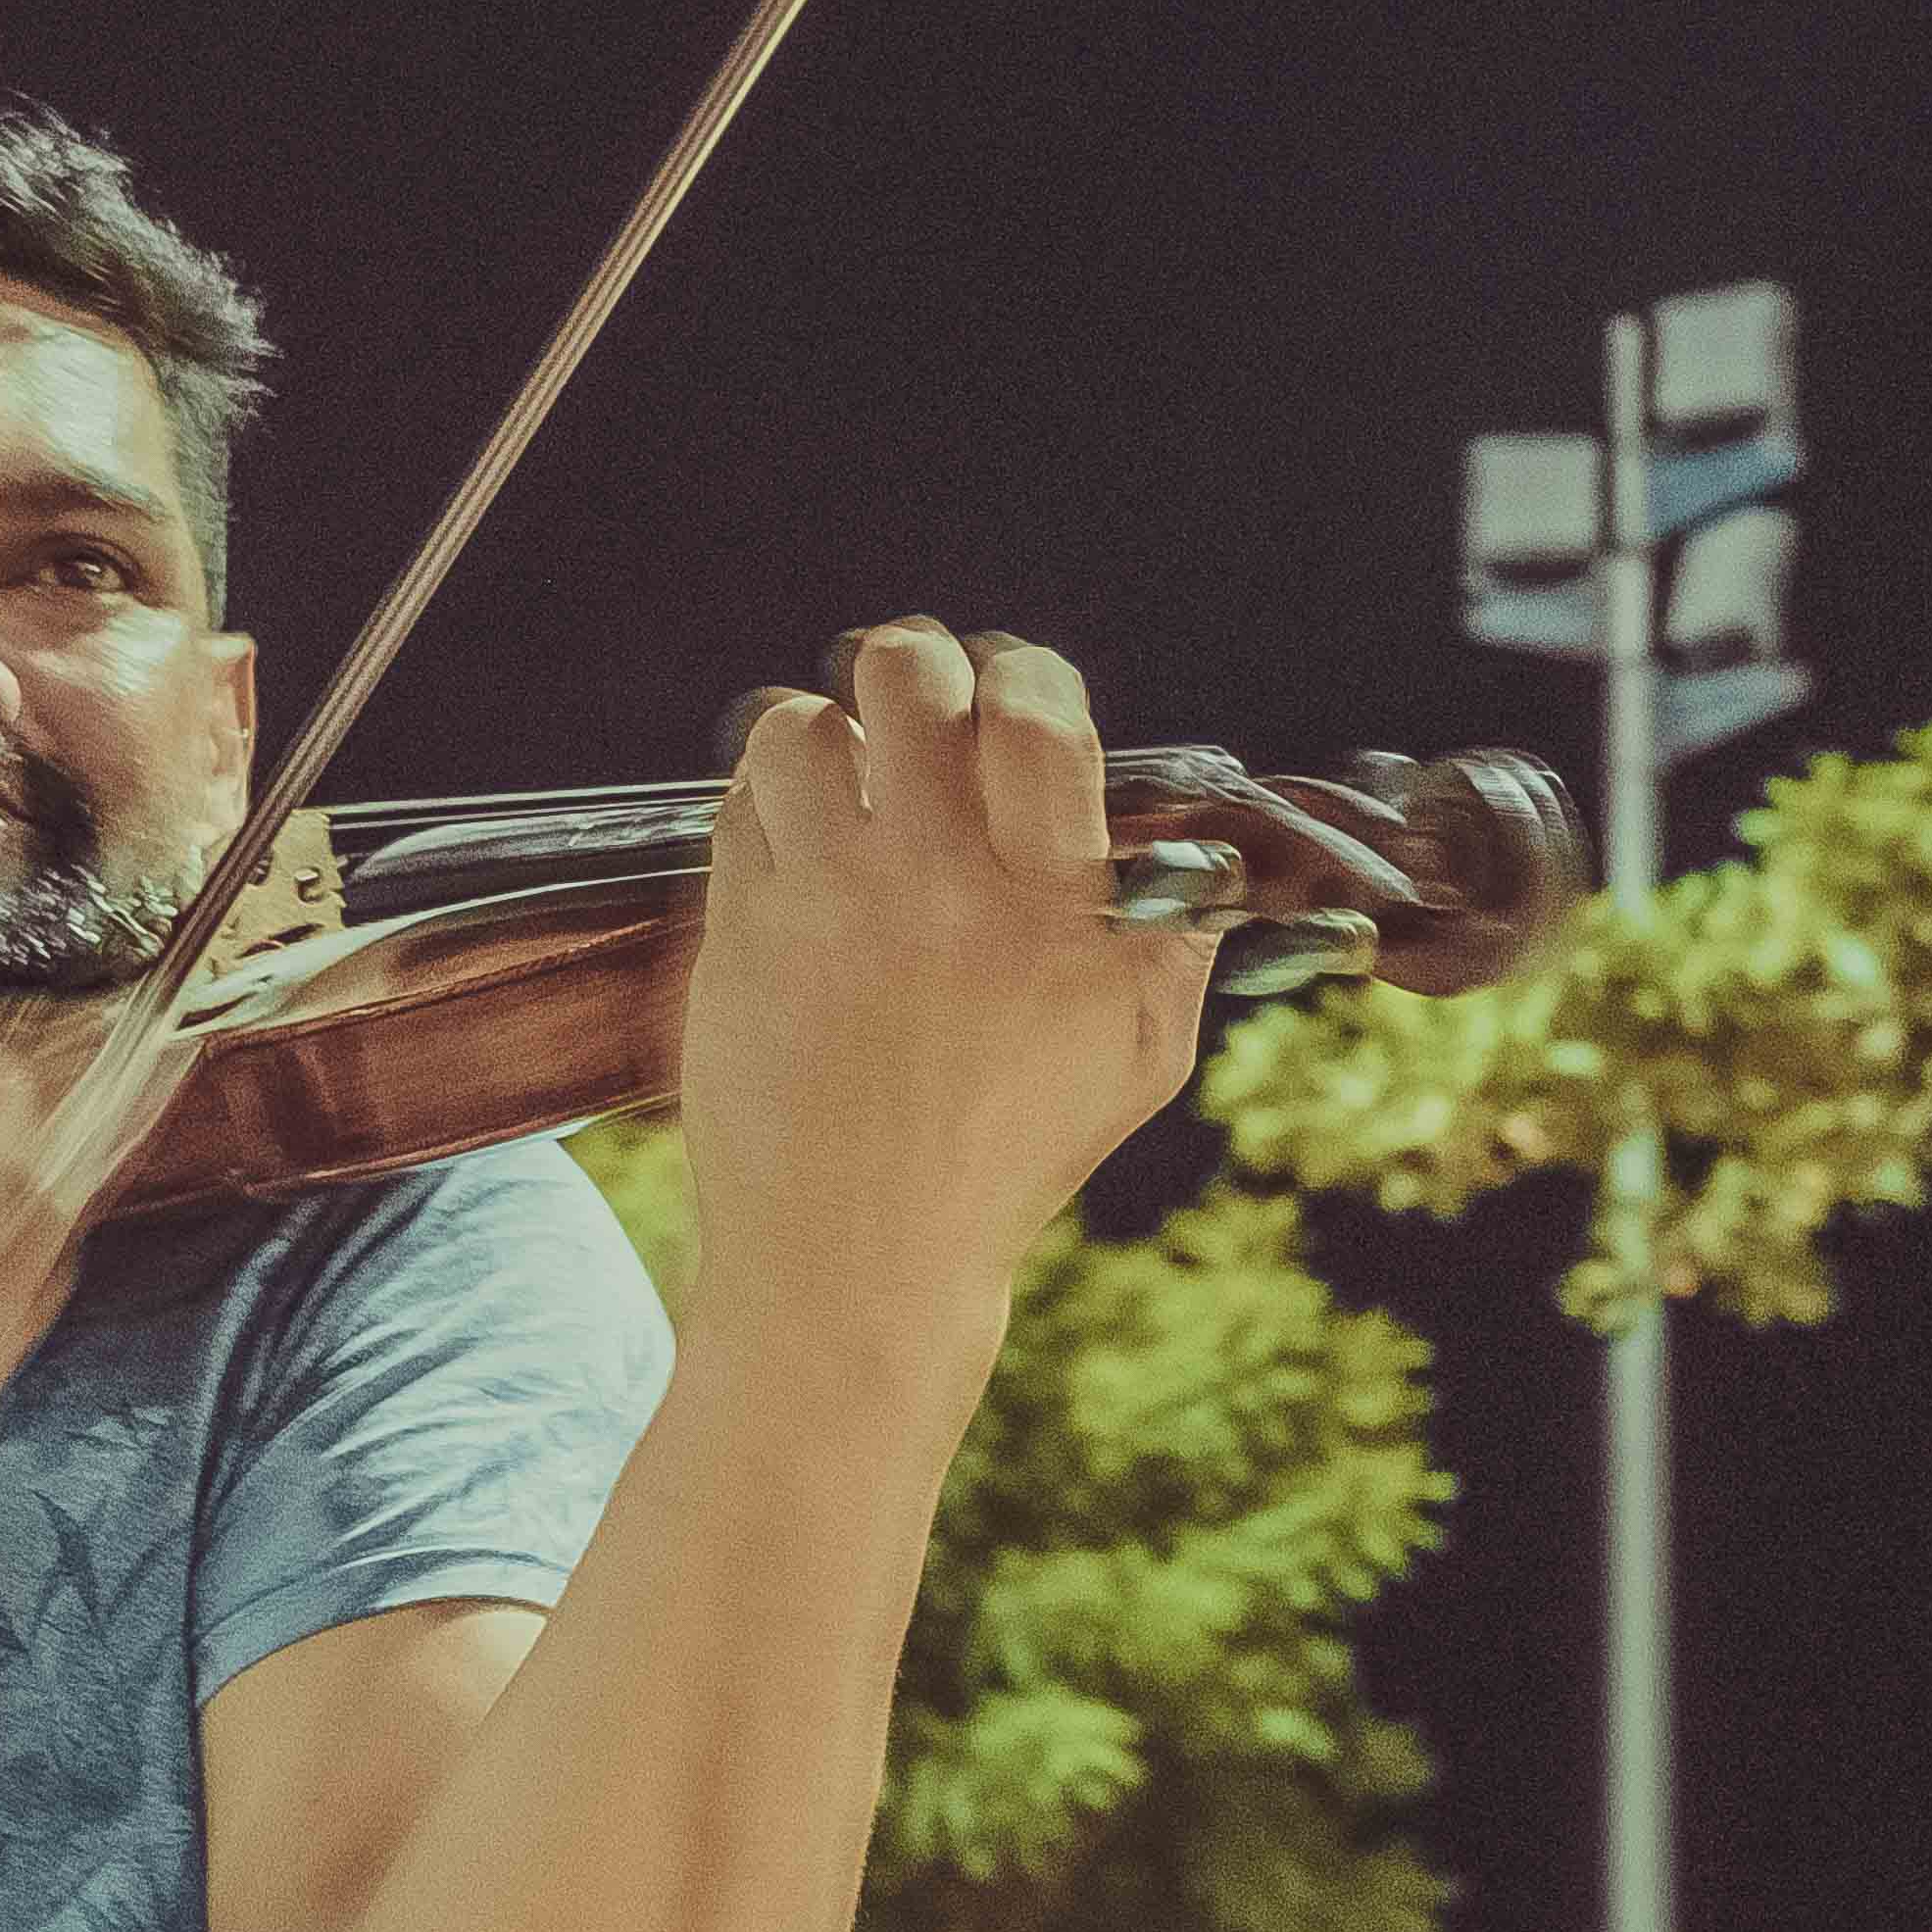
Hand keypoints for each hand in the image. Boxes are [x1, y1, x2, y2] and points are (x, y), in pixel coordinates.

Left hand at [676, 620, 1212, 1359]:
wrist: (854, 1264)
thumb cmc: (1004, 1158)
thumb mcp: (1137, 1054)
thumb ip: (1171, 936)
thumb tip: (1195, 844)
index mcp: (1051, 911)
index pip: (1038, 715)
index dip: (1025, 676)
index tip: (1014, 694)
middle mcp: (936, 890)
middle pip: (905, 677)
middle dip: (915, 667)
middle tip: (919, 706)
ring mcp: (825, 907)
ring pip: (798, 726)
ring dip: (825, 734)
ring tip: (849, 779)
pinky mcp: (738, 935)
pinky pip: (736, 807)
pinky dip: (767, 807)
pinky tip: (799, 847)